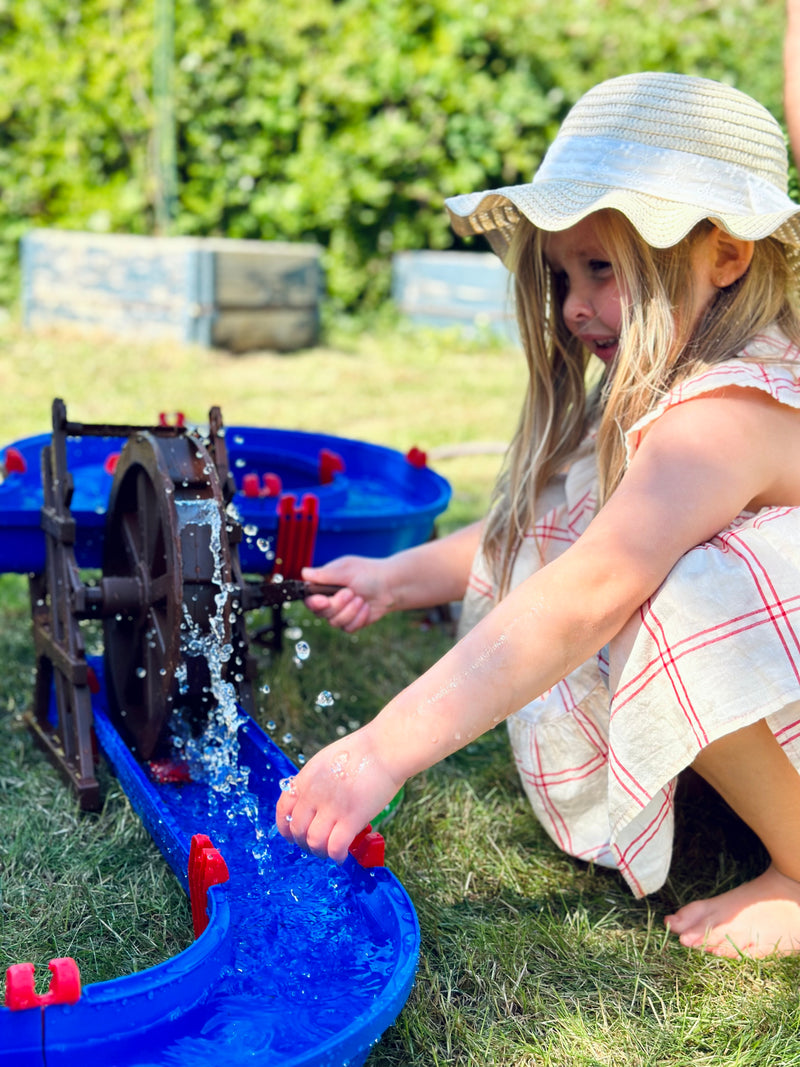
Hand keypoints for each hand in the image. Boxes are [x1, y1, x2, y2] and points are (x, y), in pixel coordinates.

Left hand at [275, 726, 403, 862]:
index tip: (293, 835)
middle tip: (316, 846)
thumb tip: (316, 804)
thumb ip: (317, 782)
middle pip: (297, 830)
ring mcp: (331, 807)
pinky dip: (337, 856)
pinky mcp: (351, 817)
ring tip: (329, 852)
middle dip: (304, 843)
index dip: (285, 827)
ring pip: (314, 842)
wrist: (385, 748)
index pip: (283, 809)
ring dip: (320, 852)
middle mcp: (313, 794)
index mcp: (306, 778)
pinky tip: (342, 856)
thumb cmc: (363, 751)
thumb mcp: (328, 761)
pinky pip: (335, 847)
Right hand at [302, 556, 394, 631]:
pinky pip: (348, 628)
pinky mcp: (350, 623)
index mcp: (323, 585)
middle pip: (320, 612)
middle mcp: (328, 600)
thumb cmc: (367, 573)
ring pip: (334, 622)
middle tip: (351, 592)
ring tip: (361, 599)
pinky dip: (359, 618)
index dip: (314, 602)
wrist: (389, 586)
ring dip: (350, 611)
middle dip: (337, 604)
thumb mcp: (346, 569)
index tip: (325, 601)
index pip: (308, 598)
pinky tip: (366, 607)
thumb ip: (325, 574)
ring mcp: (338, 613)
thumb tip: (304, 573)